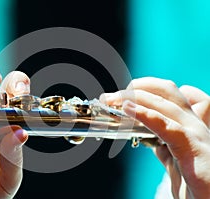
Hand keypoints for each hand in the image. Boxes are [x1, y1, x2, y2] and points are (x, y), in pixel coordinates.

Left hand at [100, 77, 209, 198]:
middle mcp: (194, 125)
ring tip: (111, 99)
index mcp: (188, 125)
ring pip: (165, 102)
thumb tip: (152, 140)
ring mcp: (196, 134)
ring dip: (134, 97)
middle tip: (110, 96)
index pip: (167, 94)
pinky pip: (169, 127)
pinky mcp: (195, 150)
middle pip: (166, 90)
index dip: (143, 89)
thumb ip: (166, 148)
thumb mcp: (177, 161)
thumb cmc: (198, 185)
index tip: (119, 96)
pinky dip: (146, 115)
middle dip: (136, 87)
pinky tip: (128, 109)